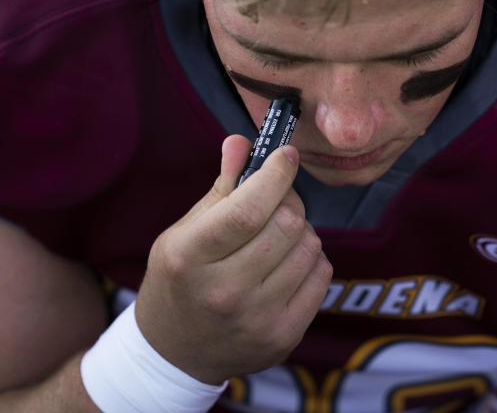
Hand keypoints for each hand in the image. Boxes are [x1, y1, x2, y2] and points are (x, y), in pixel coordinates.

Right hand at [134, 135, 331, 384]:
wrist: (175, 354)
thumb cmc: (180, 281)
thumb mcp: (184, 232)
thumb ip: (220, 188)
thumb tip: (241, 142)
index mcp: (189, 258)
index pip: (247, 209)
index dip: (275, 175)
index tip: (286, 155)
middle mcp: (223, 292)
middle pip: (286, 224)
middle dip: (289, 200)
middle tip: (277, 200)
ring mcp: (256, 319)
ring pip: (310, 247)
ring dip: (301, 231)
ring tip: (278, 236)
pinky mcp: (283, 337)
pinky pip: (321, 276)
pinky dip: (312, 259)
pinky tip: (288, 262)